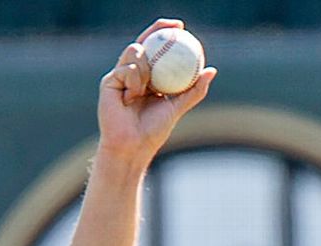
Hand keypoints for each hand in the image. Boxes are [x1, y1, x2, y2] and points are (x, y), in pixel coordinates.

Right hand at [97, 18, 216, 161]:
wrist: (133, 145)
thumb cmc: (154, 130)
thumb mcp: (178, 107)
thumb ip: (194, 90)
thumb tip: (211, 70)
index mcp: (149, 78)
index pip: (157, 50)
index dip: (165, 34)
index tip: (181, 27)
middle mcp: (133, 73)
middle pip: (143, 43)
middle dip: (156, 29)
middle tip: (173, 26)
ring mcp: (120, 76)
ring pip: (135, 53)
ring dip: (147, 67)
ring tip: (149, 87)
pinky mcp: (109, 81)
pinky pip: (127, 69)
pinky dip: (135, 81)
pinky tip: (133, 96)